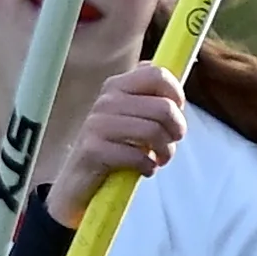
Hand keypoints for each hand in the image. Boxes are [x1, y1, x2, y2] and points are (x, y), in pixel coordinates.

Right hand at [48, 66, 185, 225]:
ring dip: (165, 151)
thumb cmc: (112, 147)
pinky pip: (137, 156)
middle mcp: (106, 101)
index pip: (158, 75)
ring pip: (153, 132)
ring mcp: (98, 124)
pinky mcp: (94, 150)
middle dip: (177, 129)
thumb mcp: (129, 116)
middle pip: (163, 107)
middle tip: (172, 142)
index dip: (176, 93)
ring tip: (160, 159)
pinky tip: (145, 169)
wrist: (78, 180)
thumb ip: (148, 97)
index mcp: (117, 86)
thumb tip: (173, 80)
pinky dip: (148, 166)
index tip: (178, 110)